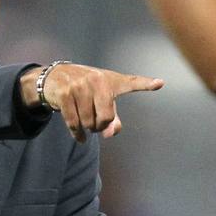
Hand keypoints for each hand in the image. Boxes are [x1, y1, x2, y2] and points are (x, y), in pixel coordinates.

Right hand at [22, 63, 163, 141]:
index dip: (146, 84)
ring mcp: (80, 86)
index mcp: (112, 80)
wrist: (55, 78)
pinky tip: (80, 138)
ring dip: (88, 129)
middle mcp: (98, 80)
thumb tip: (108, 133)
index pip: (132, 83)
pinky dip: (77, 134)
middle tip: (96, 124)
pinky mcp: (65, 94)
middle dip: (100, 126)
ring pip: (89, 122)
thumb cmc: (86, 91)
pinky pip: (74, 123)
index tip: (160, 83)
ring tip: (86, 124)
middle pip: (106, 117)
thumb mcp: (102, 100)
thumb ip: (113, 119)